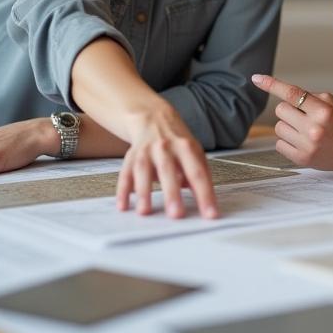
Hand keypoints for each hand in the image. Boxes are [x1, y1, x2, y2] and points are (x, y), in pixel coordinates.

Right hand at [115, 104, 217, 219]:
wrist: (154, 118)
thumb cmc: (178, 142)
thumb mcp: (194, 152)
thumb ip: (199, 174)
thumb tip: (203, 199)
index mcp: (186, 148)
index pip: (197, 173)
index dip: (204, 194)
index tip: (210, 214)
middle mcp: (165, 148)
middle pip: (168, 171)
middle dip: (172, 193)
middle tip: (176, 215)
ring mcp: (146, 151)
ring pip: (143, 171)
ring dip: (144, 192)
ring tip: (145, 212)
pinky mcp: (131, 157)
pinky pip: (125, 174)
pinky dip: (123, 190)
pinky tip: (123, 205)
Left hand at [251, 74, 332, 172]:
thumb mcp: (328, 102)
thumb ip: (305, 96)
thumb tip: (278, 92)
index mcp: (322, 110)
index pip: (291, 93)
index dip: (272, 84)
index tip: (256, 78)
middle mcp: (314, 128)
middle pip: (280, 110)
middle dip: (289, 111)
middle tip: (303, 116)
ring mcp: (307, 145)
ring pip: (278, 128)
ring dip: (288, 126)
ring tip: (305, 131)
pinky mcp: (302, 159)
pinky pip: (279, 144)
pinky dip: (287, 141)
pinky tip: (302, 142)